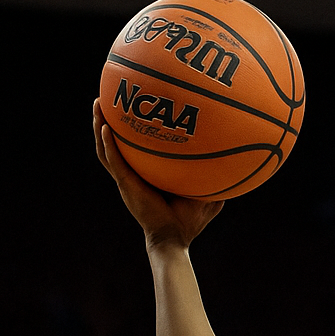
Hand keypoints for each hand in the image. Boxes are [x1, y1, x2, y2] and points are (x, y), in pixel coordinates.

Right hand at [93, 99, 223, 249]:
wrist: (175, 238)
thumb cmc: (189, 221)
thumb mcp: (207, 194)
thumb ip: (216, 177)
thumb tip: (237, 160)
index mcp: (147, 174)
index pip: (136, 148)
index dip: (131, 130)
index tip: (133, 107)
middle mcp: (134, 174)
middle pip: (115, 142)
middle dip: (108, 119)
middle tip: (105, 97)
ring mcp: (127, 179)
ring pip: (106, 148)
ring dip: (100, 126)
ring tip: (97, 103)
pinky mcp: (126, 185)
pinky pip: (113, 161)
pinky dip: (107, 144)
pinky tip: (105, 127)